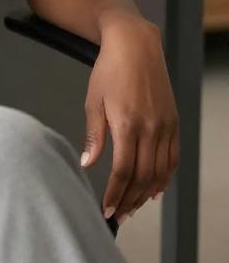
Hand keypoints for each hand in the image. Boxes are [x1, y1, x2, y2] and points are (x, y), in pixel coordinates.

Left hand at [79, 17, 178, 224]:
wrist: (136, 46)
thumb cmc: (108, 71)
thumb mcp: (93, 100)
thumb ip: (94, 135)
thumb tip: (88, 163)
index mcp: (127, 125)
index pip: (123, 171)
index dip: (115, 194)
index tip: (106, 209)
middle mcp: (151, 130)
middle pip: (143, 177)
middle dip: (130, 200)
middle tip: (119, 215)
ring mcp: (165, 127)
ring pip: (160, 172)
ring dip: (146, 194)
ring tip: (133, 207)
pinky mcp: (174, 123)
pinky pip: (172, 159)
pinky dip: (164, 177)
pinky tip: (154, 188)